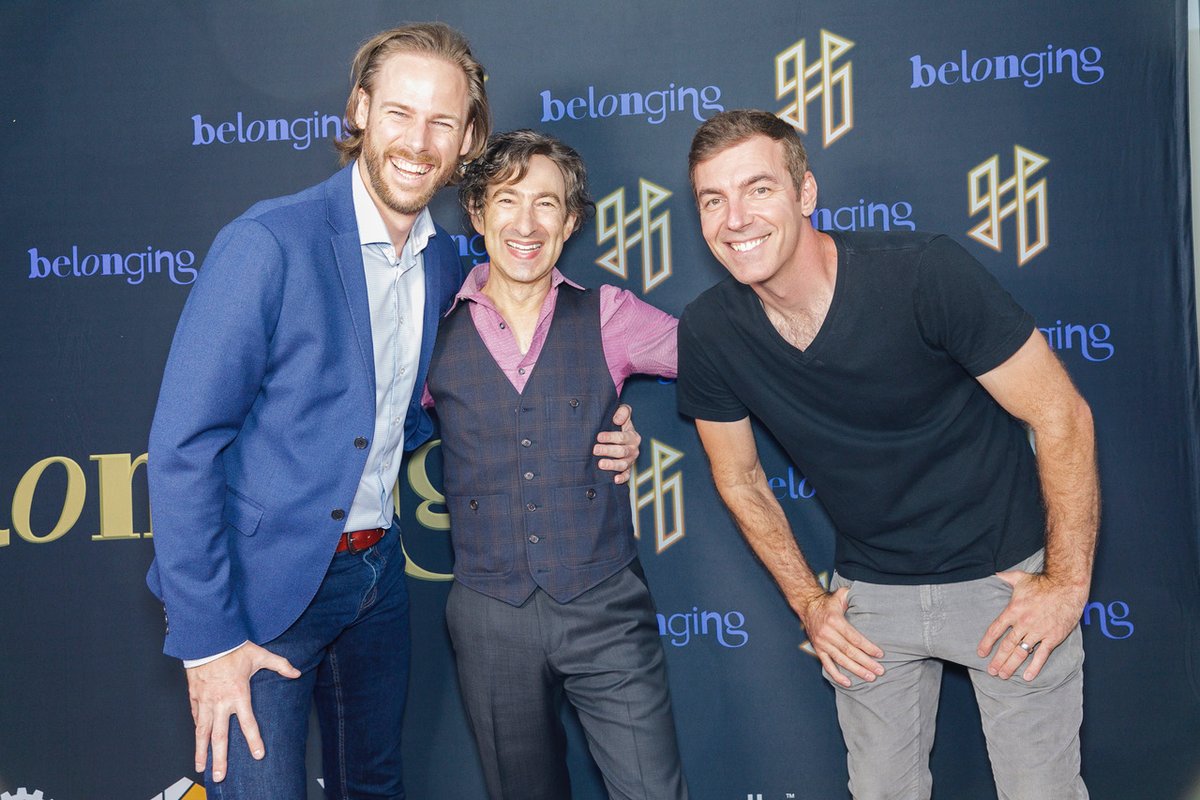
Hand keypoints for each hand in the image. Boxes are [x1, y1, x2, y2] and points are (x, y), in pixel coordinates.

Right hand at [186, 642, 300, 781]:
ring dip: (201, 751)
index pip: (248, 723)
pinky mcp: (194, 696)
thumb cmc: (233, 646)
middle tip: (219, 776)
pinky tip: (197, 740)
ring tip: (201, 767)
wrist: (208, 638)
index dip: (254, 740)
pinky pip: (194, 717)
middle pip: (219, 736)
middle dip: (219, 758)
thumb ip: (280, 665)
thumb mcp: (260, 655)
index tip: (257, 755)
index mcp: (238, 694)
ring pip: (201, 732)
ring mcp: (205, 701)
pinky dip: (196, 729)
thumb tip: (297, 672)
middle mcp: (220, 702)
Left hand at [594, 403, 640, 483]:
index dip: (610, 437)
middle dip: (608, 450)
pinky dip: (622, 478)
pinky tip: (614, 480)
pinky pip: (626, 476)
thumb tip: (617, 419)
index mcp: (633, 436)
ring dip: (612, 465)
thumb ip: (623, 412)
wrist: (621, 436)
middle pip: (622, 451)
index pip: (622, 437)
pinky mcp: (627, 470)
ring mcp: (630, 460)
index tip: (598, 437)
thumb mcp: (624, 413)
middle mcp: (633, 449)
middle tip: (595, 450)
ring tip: (600, 464)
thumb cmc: (619, 423)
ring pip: (623, 464)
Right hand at [799, 588, 884, 687]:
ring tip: (870, 677)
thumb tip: (868, 595)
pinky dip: (837, 675)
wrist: (807, 606)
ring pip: (841, 660)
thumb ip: (853, 596)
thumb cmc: (828, 602)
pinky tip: (848, 683)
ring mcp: (822, 643)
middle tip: (880, 670)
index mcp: (835, 620)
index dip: (868, 647)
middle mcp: (827, 633)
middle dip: (866, 662)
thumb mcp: (840, 595)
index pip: (854, 638)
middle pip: (849, 651)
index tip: (880, 654)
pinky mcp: (817, 650)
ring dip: (856, 670)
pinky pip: (827, 665)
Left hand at [977, 571, 1087, 680]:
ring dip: (1011, 665)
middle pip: (1007, 645)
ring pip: (1021, 652)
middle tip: (991, 671)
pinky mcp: (1053, 637)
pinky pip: (1042, 655)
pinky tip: (1027, 677)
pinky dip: (1034, 667)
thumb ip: (1004, 578)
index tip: (981, 653)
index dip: (987, 643)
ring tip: (1003, 675)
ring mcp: (1038, 631)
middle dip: (998, 660)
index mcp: (1013, 610)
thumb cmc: (1043, 582)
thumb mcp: (1019, 577)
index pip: (995, 630)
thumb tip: (992, 573)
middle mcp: (1023, 623)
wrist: (1067, 586)